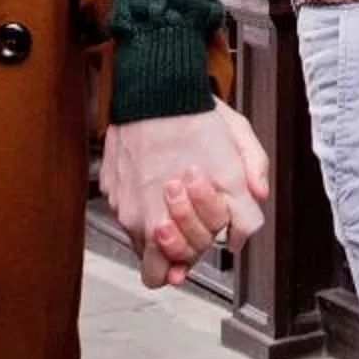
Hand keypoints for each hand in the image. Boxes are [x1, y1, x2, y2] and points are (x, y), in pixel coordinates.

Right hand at [100, 104, 268, 288]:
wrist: (158, 87)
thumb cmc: (196, 119)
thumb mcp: (238, 161)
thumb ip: (246, 204)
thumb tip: (241, 234)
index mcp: (165, 222)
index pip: (173, 271)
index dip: (196, 254)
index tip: (208, 233)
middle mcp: (137, 218)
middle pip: (153, 264)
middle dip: (179, 244)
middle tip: (195, 215)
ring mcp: (121, 203)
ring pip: (140, 237)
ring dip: (161, 225)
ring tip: (180, 192)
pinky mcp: (111, 186)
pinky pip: (128, 209)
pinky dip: (145, 202)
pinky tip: (162, 176)